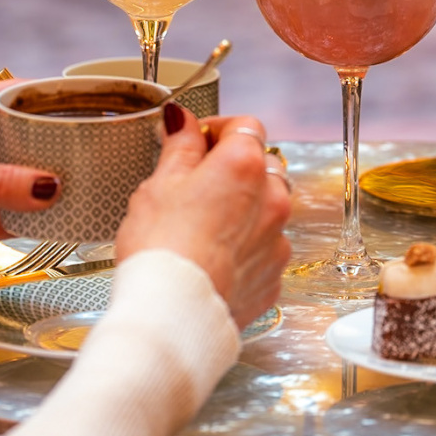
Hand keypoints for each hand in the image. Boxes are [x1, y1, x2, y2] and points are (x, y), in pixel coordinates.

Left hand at [0, 82, 59, 280]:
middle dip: (43, 144)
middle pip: (12, 138)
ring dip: (38, 185)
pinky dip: (28, 219)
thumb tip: (49, 186)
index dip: (32, 97)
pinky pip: (6, 216)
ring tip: (75, 184)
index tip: (69, 100)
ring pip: (13, 179)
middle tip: (80, 147)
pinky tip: (50, 219)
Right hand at [114, 106, 291, 326]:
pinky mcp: (273, 275)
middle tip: (193, 184)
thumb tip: (182, 121)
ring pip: (267, 208)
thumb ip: (180, 146)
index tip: (195, 140)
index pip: (244, 126)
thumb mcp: (158, 185)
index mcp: (243, 165)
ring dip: (243, 208)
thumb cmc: (161, 249)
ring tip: (202, 226)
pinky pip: (264, 248)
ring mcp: (276, 239)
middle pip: (261, 166)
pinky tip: (213, 257)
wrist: (172, 314)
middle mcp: (272, 198)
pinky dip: (245, 247)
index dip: (217, 129)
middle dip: (232, 168)